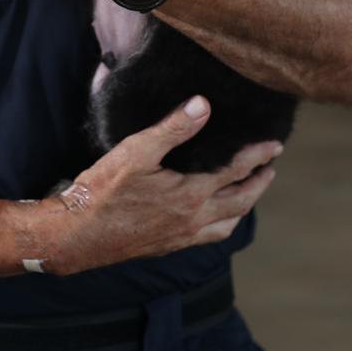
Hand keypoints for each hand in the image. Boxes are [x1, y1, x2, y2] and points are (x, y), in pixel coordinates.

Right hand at [22, 96, 280, 275]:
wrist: (77, 235)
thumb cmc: (103, 191)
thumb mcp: (137, 150)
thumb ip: (173, 128)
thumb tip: (203, 105)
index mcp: (191, 195)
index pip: (237, 172)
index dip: (258, 156)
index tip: (274, 145)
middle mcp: (194, 220)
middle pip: (241, 202)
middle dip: (259, 184)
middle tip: (270, 168)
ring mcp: (181, 236)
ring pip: (227, 224)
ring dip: (243, 207)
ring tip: (248, 193)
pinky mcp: (167, 246)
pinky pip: (208, 237)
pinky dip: (222, 224)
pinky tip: (211, 217)